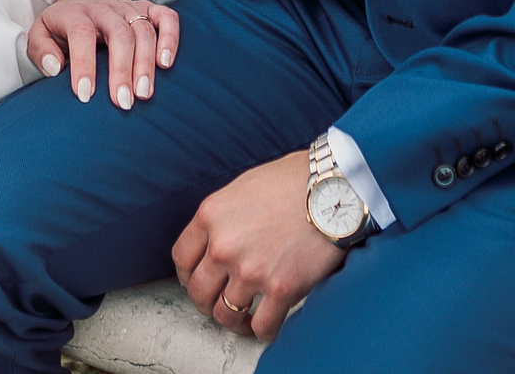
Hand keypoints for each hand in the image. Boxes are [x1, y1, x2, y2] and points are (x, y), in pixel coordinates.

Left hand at [24, 0, 179, 110]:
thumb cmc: (63, 26)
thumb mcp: (40, 33)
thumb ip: (41, 50)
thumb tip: (55, 68)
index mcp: (76, 14)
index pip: (81, 34)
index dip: (84, 64)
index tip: (85, 94)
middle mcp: (104, 9)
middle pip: (119, 34)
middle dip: (122, 69)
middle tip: (123, 101)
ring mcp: (128, 8)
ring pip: (143, 30)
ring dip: (146, 63)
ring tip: (144, 93)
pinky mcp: (147, 9)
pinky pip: (166, 17)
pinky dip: (170, 38)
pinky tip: (166, 63)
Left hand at [172, 150, 343, 342]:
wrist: (332, 187)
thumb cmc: (292, 181)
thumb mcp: (242, 189)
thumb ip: (224, 218)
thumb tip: (217, 241)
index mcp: (210, 217)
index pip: (182, 258)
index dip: (188, 276)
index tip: (198, 281)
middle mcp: (223, 246)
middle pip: (198, 292)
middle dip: (206, 303)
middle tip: (218, 304)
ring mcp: (250, 270)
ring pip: (225, 314)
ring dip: (233, 321)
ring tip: (243, 320)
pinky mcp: (281, 288)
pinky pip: (262, 326)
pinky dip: (262, 331)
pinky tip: (267, 325)